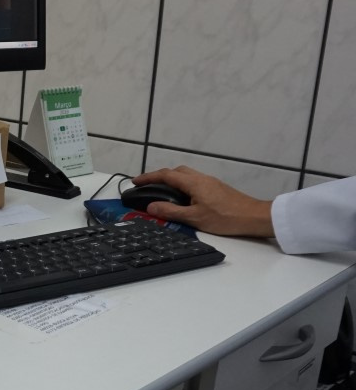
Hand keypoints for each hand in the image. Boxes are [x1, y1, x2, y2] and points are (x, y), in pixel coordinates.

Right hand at [131, 166, 274, 237]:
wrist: (254, 217)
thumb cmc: (226, 217)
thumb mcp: (195, 218)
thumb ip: (171, 212)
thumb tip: (151, 207)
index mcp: (193, 183)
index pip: (165, 175)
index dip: (148, 177)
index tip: (135, 181)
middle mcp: (201, 178)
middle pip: (175, 171)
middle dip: (159, 176)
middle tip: (147, 186)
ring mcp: (210, 182)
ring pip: (185, 176)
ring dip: (171, 180)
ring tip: (162, 193)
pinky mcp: (216, 189)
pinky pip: (193, 182)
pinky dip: (181, 186)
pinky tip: (182, 198)